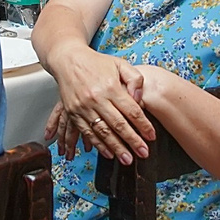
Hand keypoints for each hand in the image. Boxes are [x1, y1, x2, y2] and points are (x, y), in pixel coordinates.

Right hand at [47, 43, 153, 164]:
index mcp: (110, 87)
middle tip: (143, 153)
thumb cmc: (96, 63)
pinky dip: (97, 145)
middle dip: (132, 141)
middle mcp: (96, 98)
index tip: (151, 136)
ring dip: (116, 148)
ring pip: (102, 132)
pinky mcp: (73, 113)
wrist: (68, 59)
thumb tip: (139, 99)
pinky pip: (87, 133)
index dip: (143, 125)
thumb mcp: (120, 64)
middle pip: (118, 125)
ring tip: (127, 159)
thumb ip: (134, 79)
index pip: (131, 110)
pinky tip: (108, 153)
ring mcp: (83, 107)